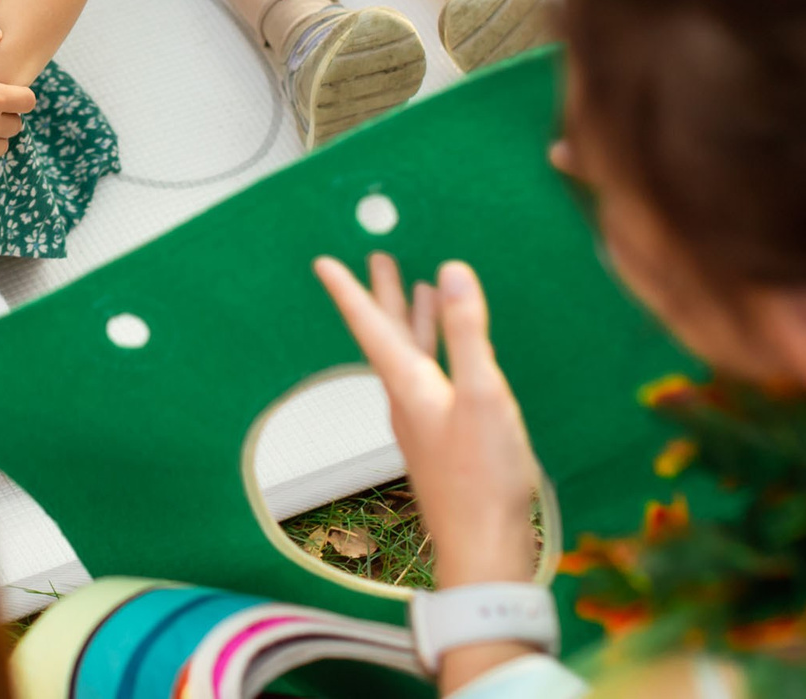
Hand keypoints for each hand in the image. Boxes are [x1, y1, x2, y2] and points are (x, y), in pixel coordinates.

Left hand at [313, 254, 540, 589]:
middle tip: (378, 258)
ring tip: (421, 289)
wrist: (482, 547)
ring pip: (412, 355)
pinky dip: (436, 350)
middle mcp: (408, 399)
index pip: (371, 326)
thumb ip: (467, 334)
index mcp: (409, 385)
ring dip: (414, 320)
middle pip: (389, 335)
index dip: (350, 291)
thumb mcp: (482, 395)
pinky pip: (431, 377)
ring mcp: (423, 420)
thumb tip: (451, 273)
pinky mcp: (442, 438)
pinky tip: (449, 354)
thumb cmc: (482, 477)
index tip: (323, 263)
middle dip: (384, 294)